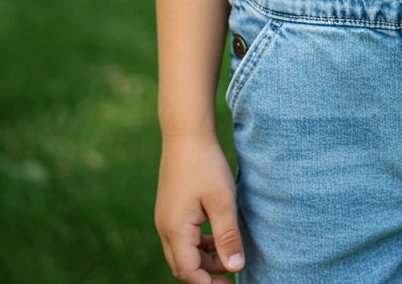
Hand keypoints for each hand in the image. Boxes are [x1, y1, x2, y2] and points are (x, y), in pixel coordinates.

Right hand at [154, 133, 245, 281]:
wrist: (186, 133)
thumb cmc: (205, 165)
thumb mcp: (222, 201)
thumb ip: (228, 237)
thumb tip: (236, 269)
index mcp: (175, 230)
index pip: (189, 272)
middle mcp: (165, 228)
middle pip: (183, 267)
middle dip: (206, 274)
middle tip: (231, 275)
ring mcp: (165, 218)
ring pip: (183, 252)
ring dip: (204, 258)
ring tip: (228, 253)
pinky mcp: (170, 209)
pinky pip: (182, 237)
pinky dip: (199, 244)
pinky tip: (217, 235)